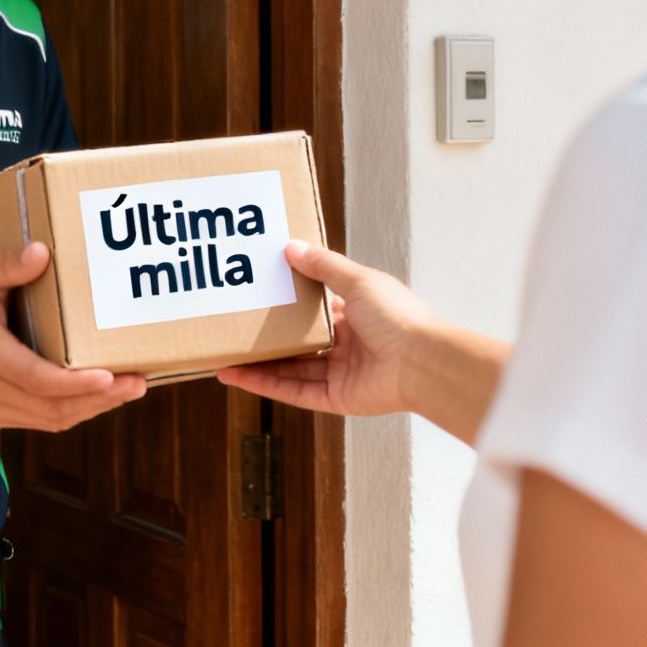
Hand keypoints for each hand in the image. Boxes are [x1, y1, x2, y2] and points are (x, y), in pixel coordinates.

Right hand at [0, 242, 146, 430]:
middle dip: (99, 399)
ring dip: (91, 408)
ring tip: (127, 390)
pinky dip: (71, 410)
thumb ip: (9, 266)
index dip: (76, 384)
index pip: (35, 378)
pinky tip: (98, 396)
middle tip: (137, 382)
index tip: (111, 377)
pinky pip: (39, 421)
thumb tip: (42, 252)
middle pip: (51, 407)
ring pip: (49, 420)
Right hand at [217, 241, 437, 417]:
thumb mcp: (357, 281)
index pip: (316, 305)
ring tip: (224, 355)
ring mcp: (341, 372)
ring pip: (291, 368)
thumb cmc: (399, 318)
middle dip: (267, 336)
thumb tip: (291, 247)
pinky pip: (295, 391)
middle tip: (234, 327)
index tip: (258, 291)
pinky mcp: (336, 399)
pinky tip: (239, 376)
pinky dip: (266, 384)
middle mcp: (349, 343)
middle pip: (299, 340)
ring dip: (258, 363)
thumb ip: (323, 266)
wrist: (423, 363)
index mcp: (358, 312)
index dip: (289, 300)